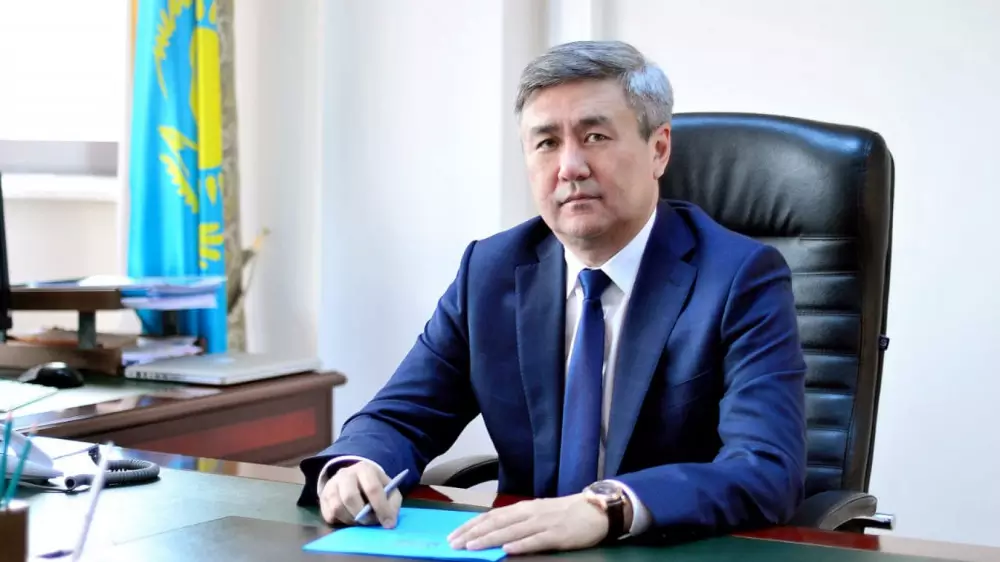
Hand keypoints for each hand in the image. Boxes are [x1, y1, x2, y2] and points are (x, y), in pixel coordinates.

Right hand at [319, 461, 401, 527]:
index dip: (381, 508)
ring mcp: (332, 484)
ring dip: (350, 520)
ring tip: (359, 522)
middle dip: (362, 515)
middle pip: (350, 497)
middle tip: (370, 523)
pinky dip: (340, 521)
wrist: (354, 478)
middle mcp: (346, 473)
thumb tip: (389, 521)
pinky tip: (349, 518)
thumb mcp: (389, 490)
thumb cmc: (375, 486)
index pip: (372, 488)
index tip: (388, 523)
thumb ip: (392, 503)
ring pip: (337, 507)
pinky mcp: (323, 496)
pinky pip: (329, 515)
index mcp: (366, 469)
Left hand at [447, 494, 607, 554]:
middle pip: (496, 523)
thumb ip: (517, 521)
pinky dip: (520, 544)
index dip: (471, 525)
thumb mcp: (538, 513)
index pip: (491, 516)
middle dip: (473, 534)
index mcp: (523, 508)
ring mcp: (543, 524)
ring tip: (472, 547)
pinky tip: (507, 549)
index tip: (454, 535)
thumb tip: (492, 531)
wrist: (596, 510)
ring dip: (489, 539)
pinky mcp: (557, 535)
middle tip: (454, 544)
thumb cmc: (565, 513)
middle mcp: (530, 513)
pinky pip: (536, 540)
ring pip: (511, 531)